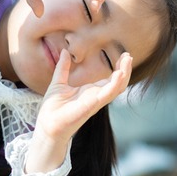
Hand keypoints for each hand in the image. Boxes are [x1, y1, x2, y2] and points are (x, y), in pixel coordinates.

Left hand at [25, 49, 132, 173]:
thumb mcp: (58, 82)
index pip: (109, 79)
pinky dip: (116, 83)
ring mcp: (96, 101)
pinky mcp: (93, 105)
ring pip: (117, 88)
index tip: (123, 55)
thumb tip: (64, 51)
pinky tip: (120, 73)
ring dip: (124, 74)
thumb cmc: (53, 108)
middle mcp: (96, 97)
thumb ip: (63, 67)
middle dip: (125, 69)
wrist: (47, 124)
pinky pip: (108, 94)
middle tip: (129, 56)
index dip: (118, 68)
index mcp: (90, 92)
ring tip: (127, 60)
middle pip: (117, 83)